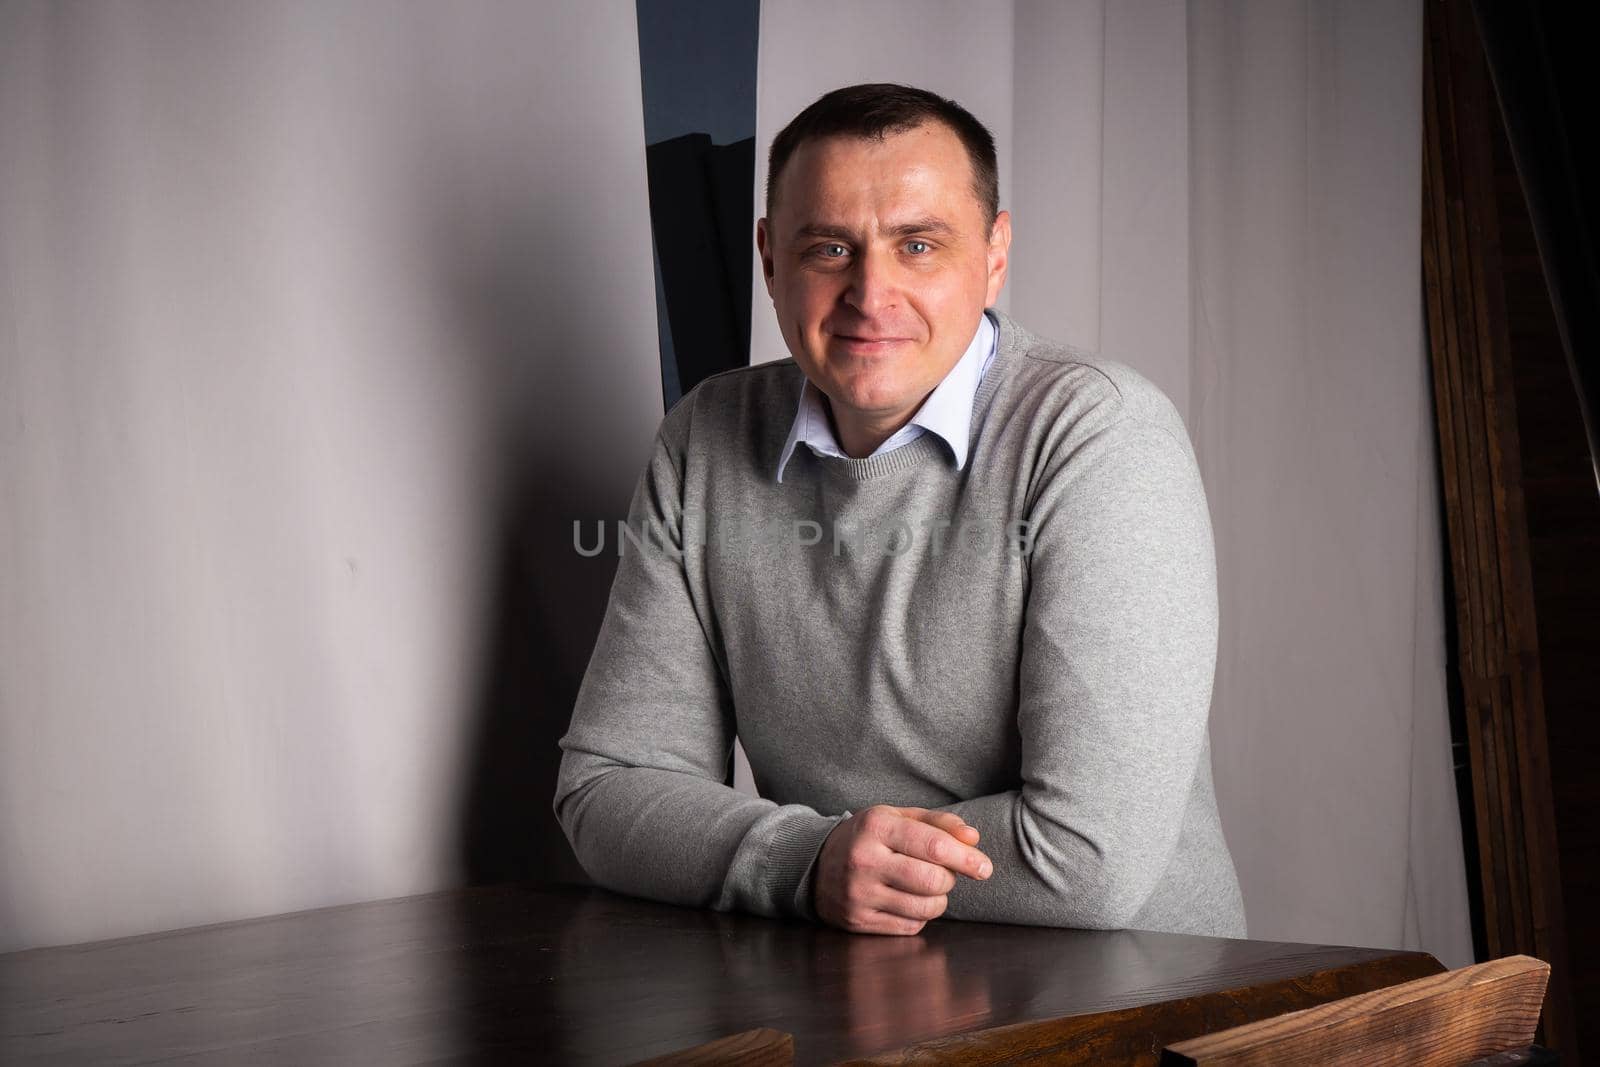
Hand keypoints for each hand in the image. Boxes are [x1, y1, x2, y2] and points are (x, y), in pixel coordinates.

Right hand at [813, 806, 992, 934]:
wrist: (814, 864)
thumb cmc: (867, 838)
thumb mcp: (898, 818)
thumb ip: (939, 824)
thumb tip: (974, 839)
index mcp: (876, 826)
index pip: (934, 846)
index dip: (967, 858)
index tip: (984, 867)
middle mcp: (864, 860)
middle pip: (933, 881)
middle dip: (949, 879)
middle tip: (944, 872)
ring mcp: (859, 894)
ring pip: (925, 908)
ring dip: (937, 899)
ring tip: (925, 886)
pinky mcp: (858, 921)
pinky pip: (911, 926)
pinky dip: (919, 915)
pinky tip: (906, 900)